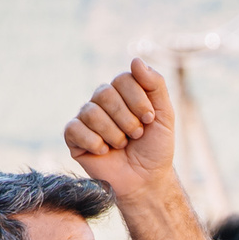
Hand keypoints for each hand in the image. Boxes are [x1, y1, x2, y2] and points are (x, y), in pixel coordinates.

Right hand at [64, 57, 176, 200]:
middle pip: (105, 93)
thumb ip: (155, 85)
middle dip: (127, 119)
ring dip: (113, 133)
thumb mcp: (164, 115)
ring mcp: (86, 119)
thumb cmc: (155, 148)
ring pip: (91, 111)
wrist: (145, 181)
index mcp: (122, 93)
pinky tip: (105, 152)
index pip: (123, 79)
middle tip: (136, 136)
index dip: (138, 100)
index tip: (149, 120)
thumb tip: (135, 59)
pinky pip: (75, 129)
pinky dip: (94, 142)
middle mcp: (102, 102)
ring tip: (122, 145)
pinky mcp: (74, 138)